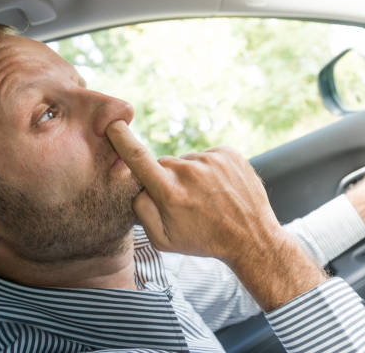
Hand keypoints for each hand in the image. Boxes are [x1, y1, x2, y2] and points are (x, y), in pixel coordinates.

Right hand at [106, 120, 326, 310]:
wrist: (251, 238)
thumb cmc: (203, 240)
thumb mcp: (163, 240)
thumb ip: (141, 210)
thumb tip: (136, 185)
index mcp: (170, 192)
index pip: (138, 158)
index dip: (122, 139)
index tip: (113, 124)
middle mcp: (190, 171)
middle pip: (163, 164)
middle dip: (166, 179)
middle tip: (185, 202)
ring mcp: (212, 160)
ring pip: (186, 161)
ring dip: (191, 176)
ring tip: (207, 197)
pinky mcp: (228, 154)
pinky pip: (206, 156)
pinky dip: (208, 170)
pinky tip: (218, 188)